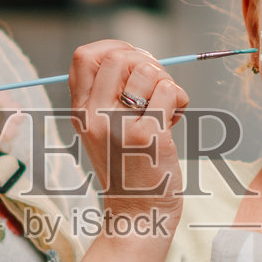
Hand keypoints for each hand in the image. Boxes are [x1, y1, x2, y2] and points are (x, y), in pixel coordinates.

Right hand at [67, 40, 187, 241]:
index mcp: (81, 111)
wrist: (138, 213)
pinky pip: (168, 92)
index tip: (134, 63)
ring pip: (148, 71)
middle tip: (157, 86)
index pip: (84, 56)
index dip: (114, 48)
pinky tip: (176, 119)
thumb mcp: (103, 130)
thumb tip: (137, 55)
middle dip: (147, 63)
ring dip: (167, 82)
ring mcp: (119, 127)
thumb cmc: (129, 168)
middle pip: (119, 56)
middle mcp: (94, 117)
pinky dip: (180, 99)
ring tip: (168, 107)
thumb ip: (108, 95)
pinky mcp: (147, 137)